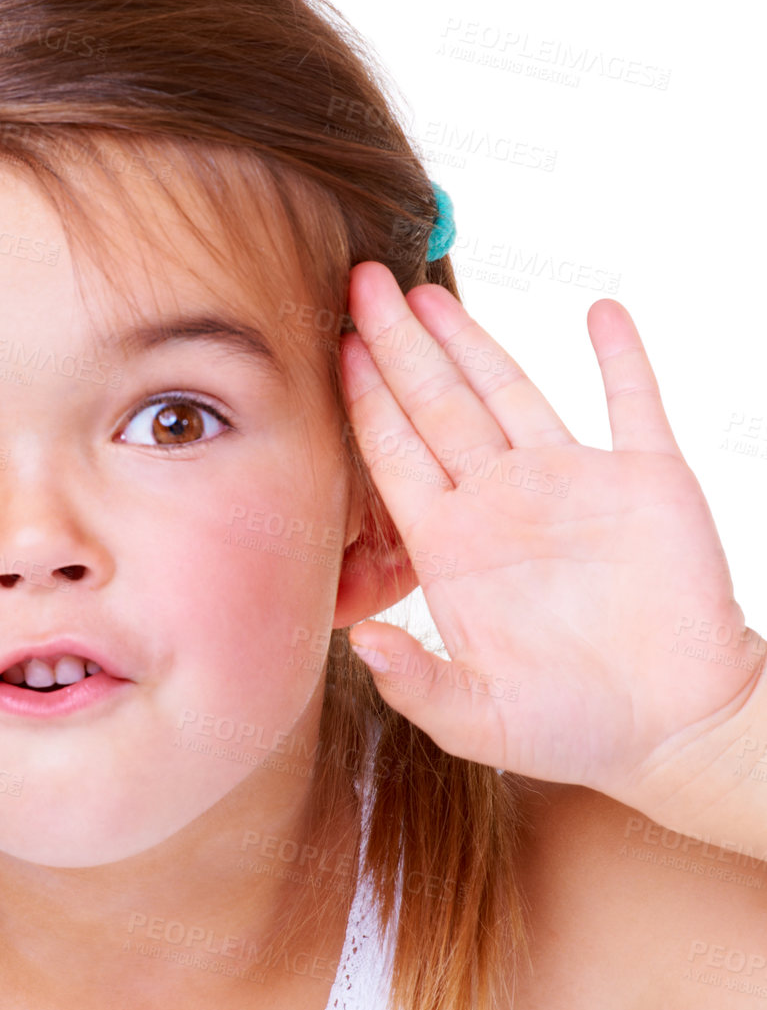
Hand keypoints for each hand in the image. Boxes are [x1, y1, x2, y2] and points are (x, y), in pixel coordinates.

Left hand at [339, 260, 764, 800]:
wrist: (674, 727)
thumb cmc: (571, 728)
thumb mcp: (479, 720)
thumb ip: (415, 683)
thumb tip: (360, 641)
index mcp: (455, 546)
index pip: (396, 454)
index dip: (366, 399)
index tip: (336, 344)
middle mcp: (502, 501)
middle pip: (438, 405)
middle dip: (399, 344)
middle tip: (363, 281)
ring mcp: (572, 482)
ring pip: (512, 390)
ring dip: (474, 340)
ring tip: (431, 290)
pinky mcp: (647, 480)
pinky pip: (632, 402)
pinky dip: (620, 356)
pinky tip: (601, 312)